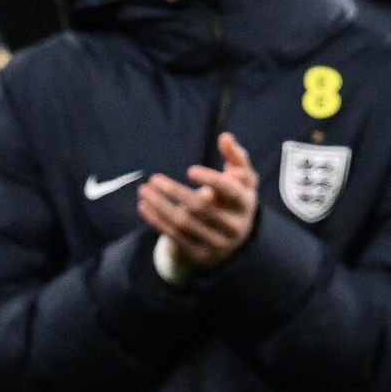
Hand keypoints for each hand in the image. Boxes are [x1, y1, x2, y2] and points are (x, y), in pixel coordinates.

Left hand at [137, 132, 257, 270]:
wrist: (232, 239)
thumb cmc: (234, 198)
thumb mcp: (243, 178)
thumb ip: (236, 156)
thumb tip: (225, 137)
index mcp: (246, 204)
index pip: (230, 192)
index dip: (211, 180)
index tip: (189, 170)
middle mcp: (235, 227)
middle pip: (202, 208)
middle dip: (175, 192)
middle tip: (154, 179)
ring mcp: (218, 244)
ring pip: (184, 223)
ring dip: (160, 206)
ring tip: (144, 191)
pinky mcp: (200, 255)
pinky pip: (175, 237)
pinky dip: (157, 221)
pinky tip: (144, 206)